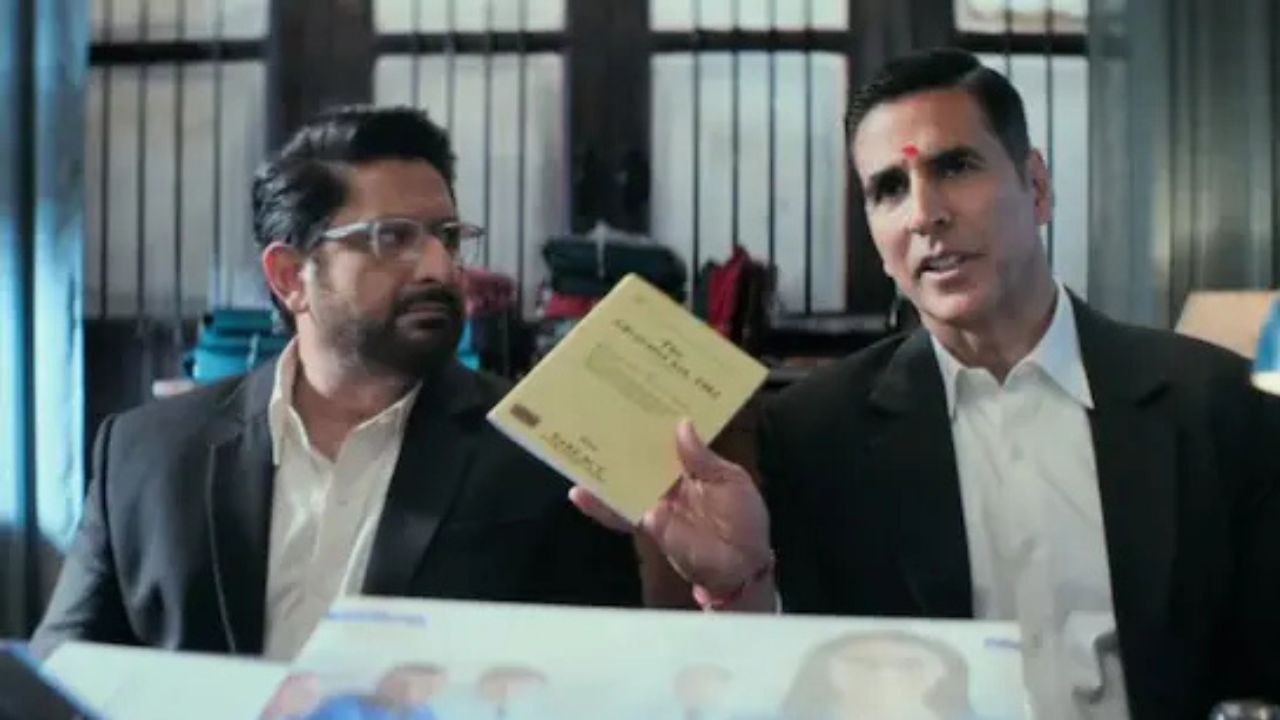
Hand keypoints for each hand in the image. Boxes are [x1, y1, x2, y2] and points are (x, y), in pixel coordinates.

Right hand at [569, 418, 772, 597]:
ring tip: (577, 442)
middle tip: (597, 410)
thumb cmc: (743, 519)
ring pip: (623, 480)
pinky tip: (578, 492)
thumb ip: (703, 457)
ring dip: (602, 465)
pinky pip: (618, 512)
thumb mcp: (731, 480)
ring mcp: (654, 501)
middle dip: (621, 436)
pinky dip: (598, 505)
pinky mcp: (645, 523)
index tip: (637, 395)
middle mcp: (667, 480)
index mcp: (690, 466)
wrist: (741, 565)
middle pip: (640, 456)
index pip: (667, 439)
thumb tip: (682, 423)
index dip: (654, 420)